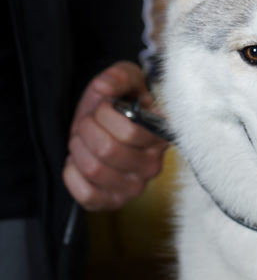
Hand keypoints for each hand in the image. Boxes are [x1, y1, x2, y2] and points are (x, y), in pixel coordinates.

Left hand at [63, 61, 166, 210]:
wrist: (109, 124)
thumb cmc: (122, 102)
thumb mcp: (125, 79)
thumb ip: (118, 76)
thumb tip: (104, 87)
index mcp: (160, 135)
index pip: (130, 131)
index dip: (105, 115)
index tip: (104, 107)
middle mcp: (153, 165)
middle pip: (108, 150)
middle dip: (87, 129)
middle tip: (89, 122)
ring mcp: (135, 187)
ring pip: (94, 170)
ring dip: (78, 148)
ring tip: (82, 140)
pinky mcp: (114, 202)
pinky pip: (87, 195)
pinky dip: (73, 174)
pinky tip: (78, 162)